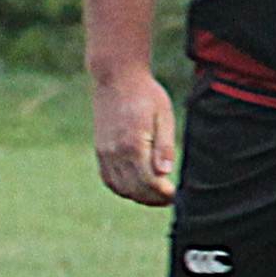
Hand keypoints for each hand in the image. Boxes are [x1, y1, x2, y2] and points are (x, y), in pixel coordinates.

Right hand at [89, 66, 178, 204]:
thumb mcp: (164, 116)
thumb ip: (164, 146)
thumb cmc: (145, 94)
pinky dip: (122, 188)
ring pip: (120, 188)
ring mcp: (104, 152)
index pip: (148, 182)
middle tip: (169, 198)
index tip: (175, 195)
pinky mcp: (100, 150)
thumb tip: (164, 173)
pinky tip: (136, 186)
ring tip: (155, 194)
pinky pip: (109, 179)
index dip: (163, 194)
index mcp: (133, 144)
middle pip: (134, 189)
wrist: (116, 77)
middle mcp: (115, 152)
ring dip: (138, 196)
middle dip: (153, 199)